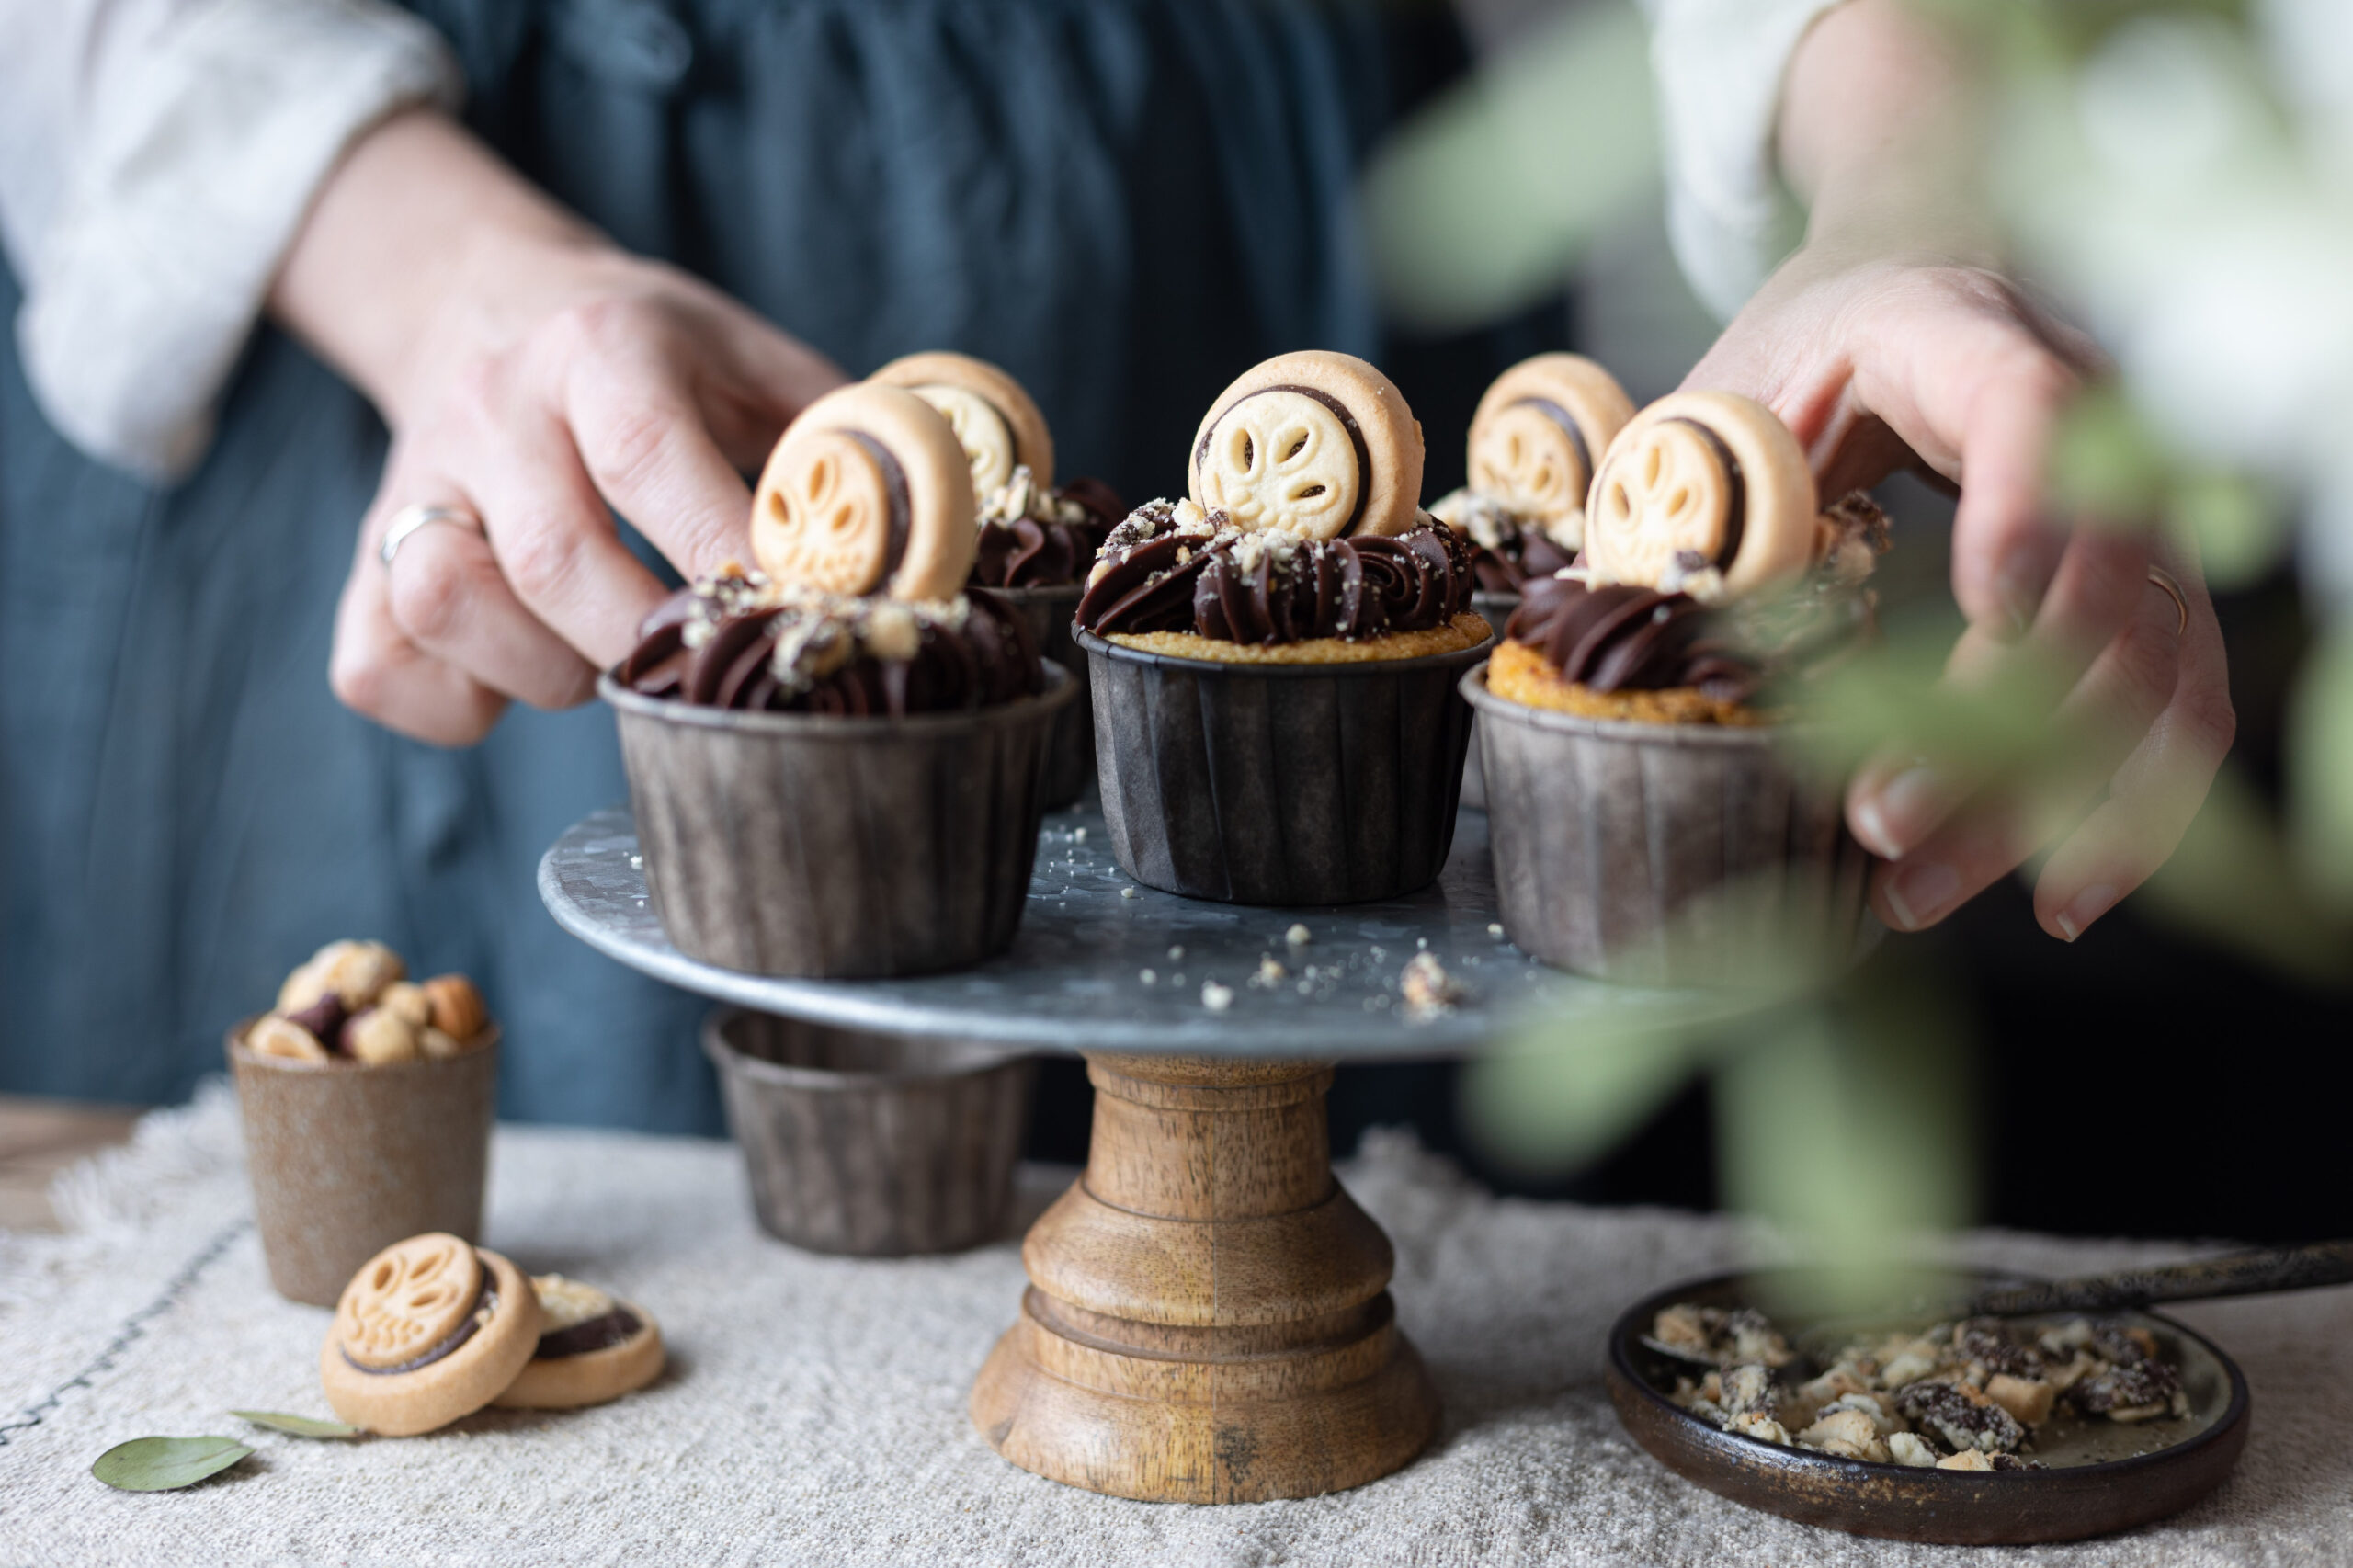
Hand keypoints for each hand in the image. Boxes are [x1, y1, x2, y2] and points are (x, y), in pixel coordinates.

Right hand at [271, 112, 843, 744]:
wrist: (485, 297)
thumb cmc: (657, 357)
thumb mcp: (754, 356)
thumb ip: (840, 437)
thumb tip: (942, 537)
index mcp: (604, 349)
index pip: (650, 455)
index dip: (721, 549)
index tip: (795, 614)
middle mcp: (493, 407)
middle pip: (553, 557)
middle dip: (648, 640)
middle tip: (707, 664)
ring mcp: (415, 483)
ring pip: (447, 603)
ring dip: (545, 669)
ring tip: (609, 656)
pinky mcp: (362, 557)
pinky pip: (376, 666)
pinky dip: (453, 703)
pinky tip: (517, 678)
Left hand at [1688, 250, 2233, 942]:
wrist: (1894, 288)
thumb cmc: (1797, 351)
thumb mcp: (1722, 397)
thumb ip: (1691, 490)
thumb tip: (1647, 622)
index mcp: (1962, 333)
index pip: (2031, 407)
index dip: (2029, 511)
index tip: (1990, 619)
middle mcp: (2085, 416)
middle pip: (2103, 578)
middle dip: (2002, 724)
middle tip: (1878, 825)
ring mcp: (2130, 505)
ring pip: (2150, 665)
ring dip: (2049, 799)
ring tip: (1920, 892)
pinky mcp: (2139, 586)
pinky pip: (2174, 700)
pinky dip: (2128, 802)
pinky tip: (2058, 891)